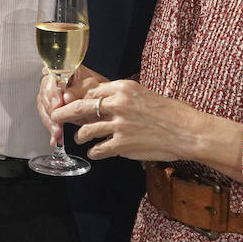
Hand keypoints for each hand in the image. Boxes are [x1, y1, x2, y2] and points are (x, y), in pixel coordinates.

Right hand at [36, 65, 106, 144]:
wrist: (106, 101)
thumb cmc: (100, 90)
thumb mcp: (93, 86)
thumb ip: (79, 90)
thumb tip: (66, 97)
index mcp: (62, 69)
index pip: (49, 78)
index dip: (52, 92)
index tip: (58, 103)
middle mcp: (53, 81)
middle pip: (44, 95)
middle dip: (51, 111)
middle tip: (57, 120)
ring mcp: (51, 96)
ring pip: (44, 108)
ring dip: (50, 122)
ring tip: (58, 132)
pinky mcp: (53, 110)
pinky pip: (48, 119)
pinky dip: (52, 130)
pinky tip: (54, 138)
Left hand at [53, 79, 242, 180]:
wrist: (187, 131)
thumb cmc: (171, 112)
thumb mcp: (144, 94)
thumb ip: (122, 97)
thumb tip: (103, 102)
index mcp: (123, 88)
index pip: (92, 91)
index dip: (81, 99)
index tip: (75, 104)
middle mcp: (117, 104)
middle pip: (80, 107)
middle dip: (63, 112)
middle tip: (55, 116)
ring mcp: (118, 125)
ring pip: (86, 131)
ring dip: (80, 136)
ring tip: (79, 140)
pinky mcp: (122, 145)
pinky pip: (99, 149)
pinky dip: (95, 152)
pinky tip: (96, 153)